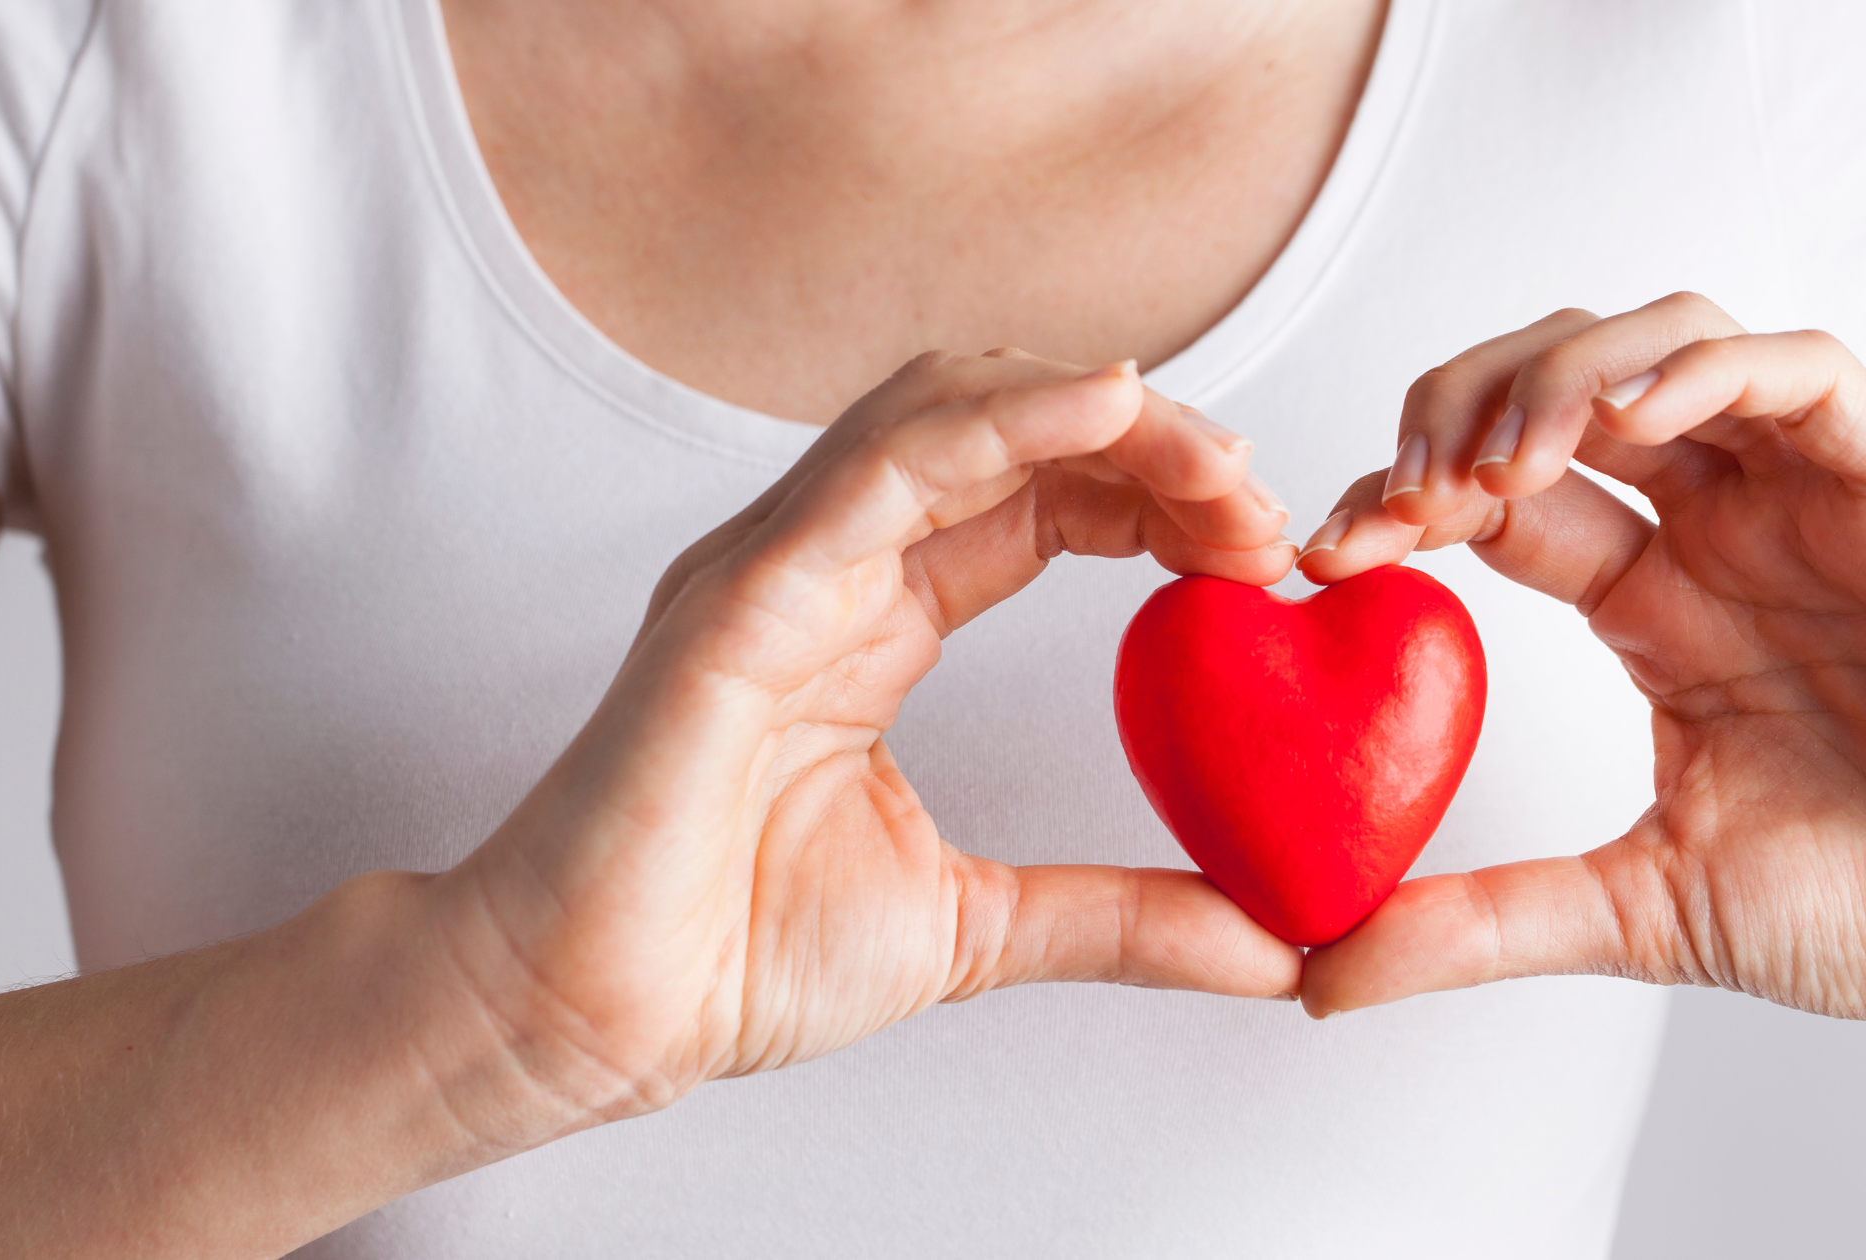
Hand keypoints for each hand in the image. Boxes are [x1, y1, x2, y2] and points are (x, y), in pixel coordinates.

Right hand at [440, 350, 1301, 1139]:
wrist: (591, 1017)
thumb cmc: (735, 956)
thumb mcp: (979, 928)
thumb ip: (1122, 917)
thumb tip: (1274, 948)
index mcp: (873, 618)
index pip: (1037, 499)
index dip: (1155, 495)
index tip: (1260, 548)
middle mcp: (827, 565)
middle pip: (1007, 430)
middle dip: (1149, 441)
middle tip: (1261, 504)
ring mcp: (777, 565)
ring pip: (945, 409)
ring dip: (1097, 412)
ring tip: (1213, 459)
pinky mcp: (740, 596)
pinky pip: (879, 467)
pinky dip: (1000, 421)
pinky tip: (1109, 409)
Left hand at [1295, 293, 1865, 1051]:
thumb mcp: (1638, 910)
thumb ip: (1479, 923)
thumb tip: (1318, 980)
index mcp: (1648, 602)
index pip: (1491, 500)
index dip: (1398, 501)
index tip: (1326, 555)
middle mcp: (1715, 530)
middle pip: (1554, 390)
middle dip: (1454, 415)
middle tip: (1401, 497)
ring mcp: (1803, 500)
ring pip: (1663, 346)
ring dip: (1560, 379)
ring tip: (1497, 464)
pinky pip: (1803, 374)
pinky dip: (1707, 368)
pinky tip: (1630, 417)